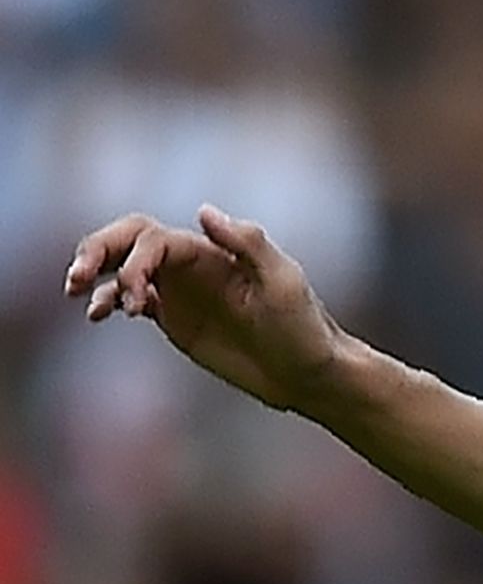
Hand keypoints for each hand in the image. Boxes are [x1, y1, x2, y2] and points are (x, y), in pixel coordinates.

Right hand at [65, 205, 347, 413]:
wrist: (306, 372)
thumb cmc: (302, 326)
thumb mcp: (283, 282)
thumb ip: (247, 244)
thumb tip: (203, 210)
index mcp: (213, 251)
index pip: (154, 239)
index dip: (134, 260)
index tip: (136, 297)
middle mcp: (191, 265)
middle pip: (129, 240)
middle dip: (97, 250)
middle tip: (75, 277)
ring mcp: (180, 291)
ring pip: (122, 269)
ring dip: (95, 276)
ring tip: (85, 302)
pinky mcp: (175, 319)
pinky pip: (129, 300)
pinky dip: (107, 300)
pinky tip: (100, 314)